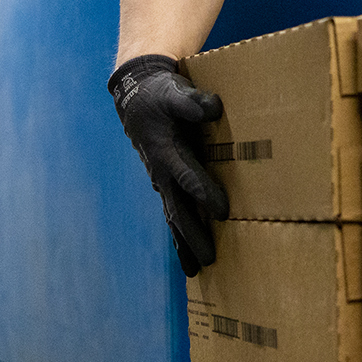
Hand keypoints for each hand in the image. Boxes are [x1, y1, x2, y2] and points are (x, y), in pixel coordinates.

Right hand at [109, 54, 229, 275]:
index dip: (205, 193)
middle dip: (193, 235)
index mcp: (166, 153)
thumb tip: (214, 108)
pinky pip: (173, 211)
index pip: (188, 177)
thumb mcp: (174, 92)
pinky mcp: (166, 182)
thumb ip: (193, 102)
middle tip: (210, 259)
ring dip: (184, 242)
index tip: (223, 212)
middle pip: (178, 209)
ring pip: (174, 216)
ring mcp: (163, 180)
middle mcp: (162, 173)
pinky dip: (180, 234)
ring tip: (196, 270)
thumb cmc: (160, 94)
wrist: (138, 96)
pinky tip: (189, 254)